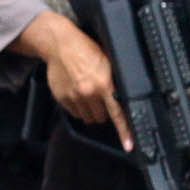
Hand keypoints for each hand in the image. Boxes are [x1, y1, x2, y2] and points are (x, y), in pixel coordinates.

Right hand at [23, 12, 131, 148]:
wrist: (60, 45)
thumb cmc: (85, 49)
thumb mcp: (108, 62)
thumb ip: (113, 83)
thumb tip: (121, 97)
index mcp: (104, 85)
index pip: (118, 114)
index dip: (124, 132)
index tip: (129, 145)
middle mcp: (89, 93)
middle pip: (101, 118)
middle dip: (103, 112)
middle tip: (101, 99)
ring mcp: (74, 97)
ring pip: (87, 117)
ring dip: (90, 111)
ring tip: (88, 95)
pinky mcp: (62, 98)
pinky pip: (73, 113)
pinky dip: (77, 108)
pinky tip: (77, 93)